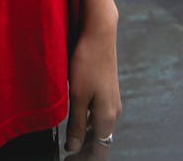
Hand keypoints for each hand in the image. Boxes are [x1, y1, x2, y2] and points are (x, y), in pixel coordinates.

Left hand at [65, 21, 120, 153]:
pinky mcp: (106, 90)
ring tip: (70, 142)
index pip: (100, 150)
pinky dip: (88, 124)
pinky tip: (76, 121)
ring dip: (86, 137)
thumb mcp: (78, 95)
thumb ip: (76, 123)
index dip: (85, 158)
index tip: (69, 160)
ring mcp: (111, 101)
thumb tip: (74, 147)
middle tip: (68, 154)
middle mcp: (113, 112)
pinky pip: (98, 116)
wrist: (99, 33)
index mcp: (107, 117)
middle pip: (101, 141)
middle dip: (85, 151)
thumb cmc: (88, 62)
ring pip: (99, 128)